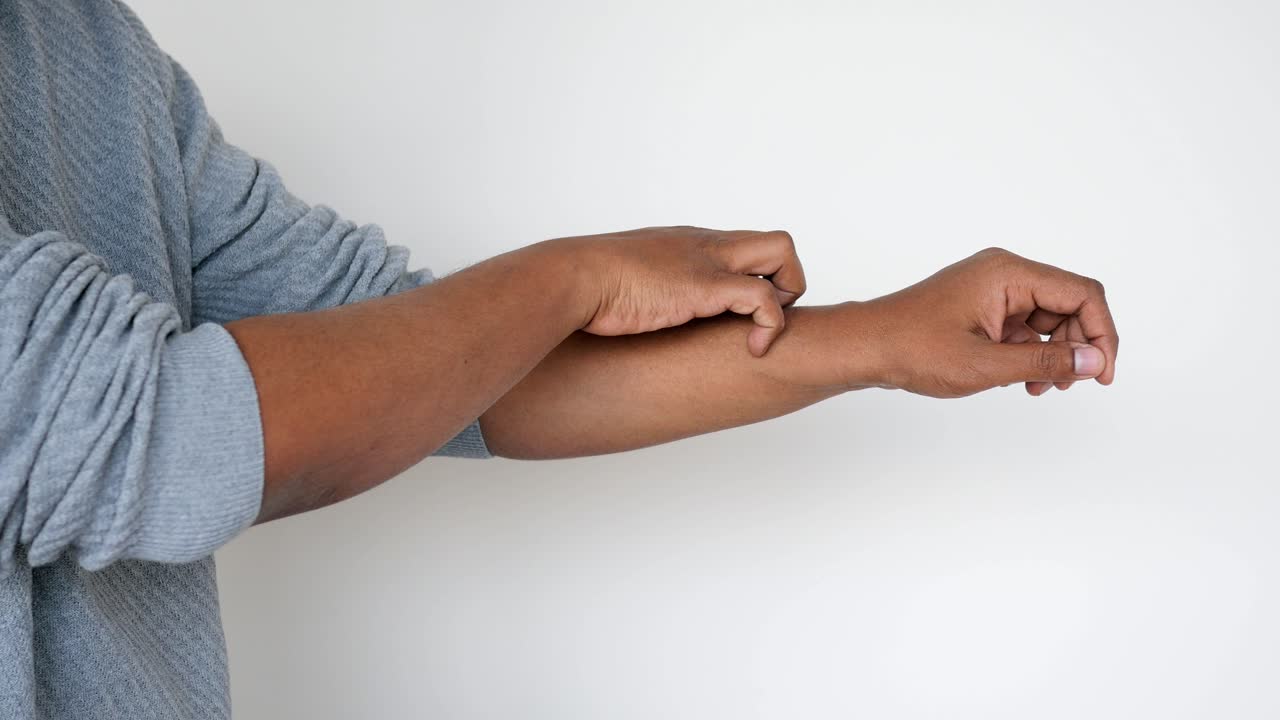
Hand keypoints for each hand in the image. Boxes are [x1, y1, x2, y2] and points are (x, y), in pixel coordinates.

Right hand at [560, 226, 806, 356]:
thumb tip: (637, 314)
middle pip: (777, 243)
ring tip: (761, 333)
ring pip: (784, 253)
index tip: (742, 315)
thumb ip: (645, 290)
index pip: (745, 247)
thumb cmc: (588, 286)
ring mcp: (709, 262)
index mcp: (689, 245)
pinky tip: (753, 349)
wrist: (573, 279)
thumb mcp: (628, 281)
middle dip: (787, 282)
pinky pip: (765, 298)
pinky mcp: (707, 286)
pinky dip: (771, 326)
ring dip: (787, 296)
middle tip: (762, 320)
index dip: (757, 279)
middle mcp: (707, 246)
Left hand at [864, 247, 1118, 397]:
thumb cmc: (913, 349)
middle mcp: (1004, 273)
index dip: (1101, 334)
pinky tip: (1020, 380)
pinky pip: (1023, 326)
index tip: (1100, 374)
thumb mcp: (985, 365)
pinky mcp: (982, 306)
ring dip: (1052, 355)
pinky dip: (1029, 353)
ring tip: (1037, 388)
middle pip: (1068, 304)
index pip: (1082, 293)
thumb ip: (1045, 363)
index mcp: (1008, 273)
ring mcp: (992, 288)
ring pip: (1047, 319)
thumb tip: (1094, 362)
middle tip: (1064, 386)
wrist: (866, 347)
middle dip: (1074, 347)